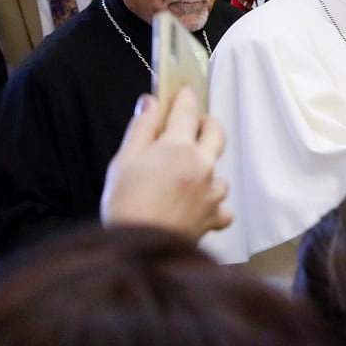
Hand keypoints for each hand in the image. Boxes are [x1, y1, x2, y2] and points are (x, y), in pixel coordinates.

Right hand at [100, 89, 230, 238]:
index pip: (187, 110)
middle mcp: (202, 166)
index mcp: (178, 147)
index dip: (185, 98)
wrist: (137, 252)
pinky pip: (221, 206)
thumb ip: (141, 128)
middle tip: (193, 125)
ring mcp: (212, 192)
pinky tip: (195, 207)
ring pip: (218, 170)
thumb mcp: (123, 161)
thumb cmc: (125, 207)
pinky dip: (212, 205)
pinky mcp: (215, 217)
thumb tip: (150, 102)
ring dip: (206, 169)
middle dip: (206, 124)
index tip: (183, 92)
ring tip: (183, 178)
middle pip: (216, 133)